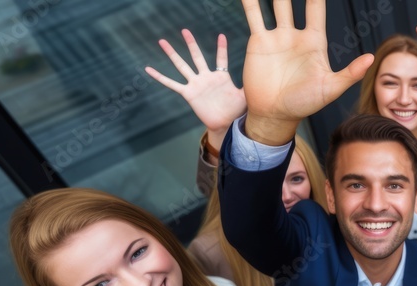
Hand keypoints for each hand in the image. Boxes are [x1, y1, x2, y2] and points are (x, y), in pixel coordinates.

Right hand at [146, 30, 245, 148]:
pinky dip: (160, 77)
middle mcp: (207, 78)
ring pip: (182, 65)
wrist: (226, 125)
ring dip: (172, 54)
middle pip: (197, 56)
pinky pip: (172, 84)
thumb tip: (268, 80)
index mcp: (221, 77)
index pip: (221, 59)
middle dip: (191, 43)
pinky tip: (148, 69)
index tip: (221, 35)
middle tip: (184, 30)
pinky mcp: (188, 94)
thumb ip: (252, 86)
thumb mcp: (247, 96)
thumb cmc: (237, 112)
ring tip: (162, 42)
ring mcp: (196, 84)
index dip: (221, 48)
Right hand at [239, 0, 372, 144]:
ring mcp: (277, 36)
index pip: (317, 8)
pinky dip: (250, 1)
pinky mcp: (258, 41)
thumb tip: (372, 59)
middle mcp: (296, 34)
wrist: (276, 115)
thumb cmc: (305, 104)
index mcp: (315, 41)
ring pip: (275, 3)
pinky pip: (254, 14)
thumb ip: (349, 73)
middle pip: (296, 0)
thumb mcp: (330, 89)